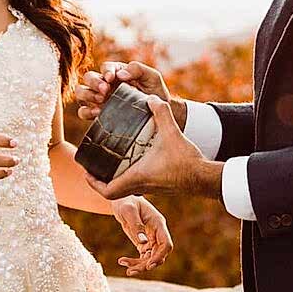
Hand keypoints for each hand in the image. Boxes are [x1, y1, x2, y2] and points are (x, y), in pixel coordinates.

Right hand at [75, 60, 179, 131]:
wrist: (159, 115)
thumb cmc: (156, 93)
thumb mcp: (152, 77)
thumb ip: (139, 69)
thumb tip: (120, 74)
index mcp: (117, 72)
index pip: (105, 67)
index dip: (106, 71)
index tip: (111, 78)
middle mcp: (105, 84)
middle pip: (88, 77)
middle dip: (94, 82)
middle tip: (105, 91)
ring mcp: (100, 99)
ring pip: (81, 91)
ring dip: (87, 94)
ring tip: (101, 100)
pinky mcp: (98, 114)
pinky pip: (83, 111)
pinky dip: (85, 111)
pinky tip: (97, 113)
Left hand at [92, 95, 216, 197]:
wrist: (204, 178)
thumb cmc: (187, 161)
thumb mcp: (172, 132)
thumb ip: (161, 113)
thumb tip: (150, 98)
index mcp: (138, 177)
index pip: (108, 191)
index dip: (94, 184)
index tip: (87, 172)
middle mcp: (141, 186)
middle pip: (112, 193)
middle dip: (100, 182)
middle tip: (94, 168)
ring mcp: (150, 188)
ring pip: (124, 190)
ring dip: (113, 180)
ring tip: (108, 163)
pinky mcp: (157, 187)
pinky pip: (136, 186)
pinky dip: (127, 178)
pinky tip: (130, 162)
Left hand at [110, 195, 171, 274]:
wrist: (121, 200)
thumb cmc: (126, 201)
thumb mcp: (128, 211)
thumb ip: (136, 225)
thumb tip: (143, 242)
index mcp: (158, 224)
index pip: (166, 244)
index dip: (160, 256)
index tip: (149, 265)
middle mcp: (157, 233)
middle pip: (159, 255)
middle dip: (147, 265)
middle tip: (132, 271)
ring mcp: (151, 239)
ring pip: (150, 258)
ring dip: (140, 266)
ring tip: (127, 269)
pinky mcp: (143, 243)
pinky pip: (142, 257)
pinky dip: (134, 262)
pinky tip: (122, 261)